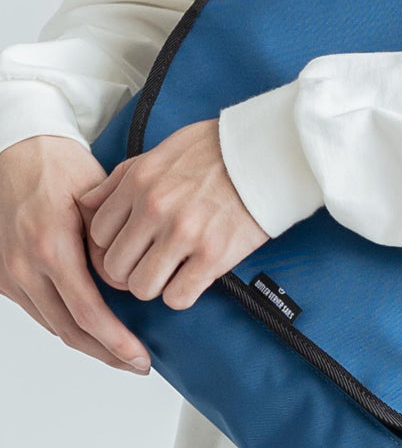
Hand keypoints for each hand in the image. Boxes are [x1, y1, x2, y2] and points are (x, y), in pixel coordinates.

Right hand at [0, 135, 152, 372]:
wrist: (16, 150)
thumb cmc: (58, 166)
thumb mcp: (95, 201)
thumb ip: (108, 247)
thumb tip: (125, 287)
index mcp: (50, 249)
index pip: (88, 313)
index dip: (117, 342)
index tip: (141, 357)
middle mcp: (23, 268)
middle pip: (69, 331)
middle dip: (107, 353)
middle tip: (138, 364)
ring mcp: (8, 274)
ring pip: (52, 326)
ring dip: (88, 344)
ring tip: (121, 353)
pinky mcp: (2, 276)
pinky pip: (38, 312)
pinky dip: (66, 324)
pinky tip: (92, 330)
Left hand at [78, 117, 268, 311]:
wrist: (269, 152)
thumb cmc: (218, 150)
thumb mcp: (160, 151)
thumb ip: (121, 178)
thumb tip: (86, 204)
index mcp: (139, 181)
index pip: (98, 235)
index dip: (113, 246)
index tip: (132, 246)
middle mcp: (155, 208)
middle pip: (115, 267)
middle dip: (131, 270)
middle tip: (152, 263)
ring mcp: (184, 233)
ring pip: (142, 287)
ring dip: (156, 285)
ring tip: (173, 272)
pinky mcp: (214, 255)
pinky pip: (178, 297)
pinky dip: (183, 294)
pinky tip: (194, 278)